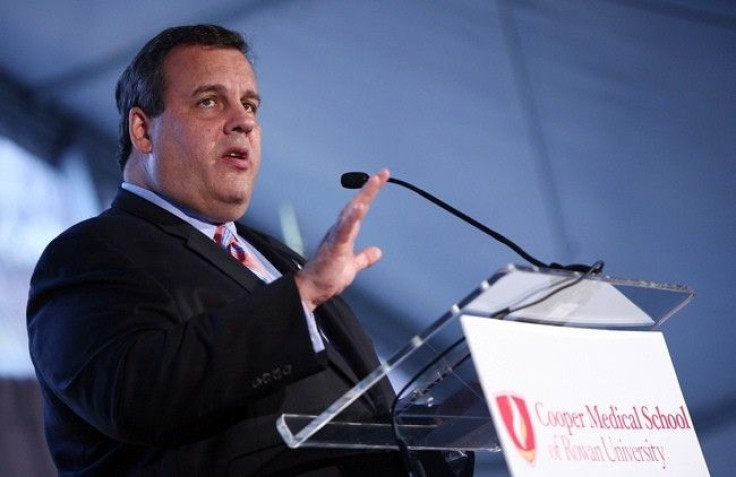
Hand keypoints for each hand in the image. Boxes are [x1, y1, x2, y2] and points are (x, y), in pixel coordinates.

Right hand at [295, 169, 389, 310]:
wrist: (312, 289)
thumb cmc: (327, 276)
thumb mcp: (353, 266)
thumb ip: (364, 257)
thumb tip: (377, 252)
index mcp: (344, 233)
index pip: (359, 209)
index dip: (369, 194)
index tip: (380, 179)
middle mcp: (339, 230)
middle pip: (357, 204)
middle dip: (370, 188)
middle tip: (383, 174)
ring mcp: (336, 237)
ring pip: (351, 212)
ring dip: (363, 197)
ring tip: (373, 183)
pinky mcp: (334, 247)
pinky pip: (344, 230)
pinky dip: (352, 218)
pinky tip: (359, 208)